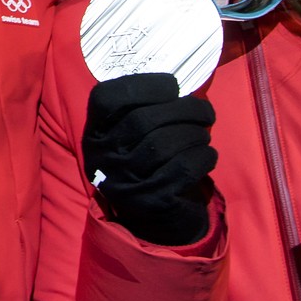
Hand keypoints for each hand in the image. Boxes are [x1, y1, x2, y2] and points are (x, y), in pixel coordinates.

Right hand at [81, 73, 216, 245]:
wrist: (155, 218)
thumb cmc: (149, 162)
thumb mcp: (131, 135)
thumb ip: (144, 108)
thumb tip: (179, 82)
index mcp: (95, 132)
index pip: (106, 98)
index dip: (143, 85)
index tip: (172, 85)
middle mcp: (102, 157)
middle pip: (142, 120)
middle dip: (183, 109)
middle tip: (204, 111)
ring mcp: (125, 182)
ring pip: (164, 145)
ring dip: (195, 133)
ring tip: (203, 133)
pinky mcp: (152, 201)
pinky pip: (182, 169)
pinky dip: (202, 156)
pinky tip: (206, 154)